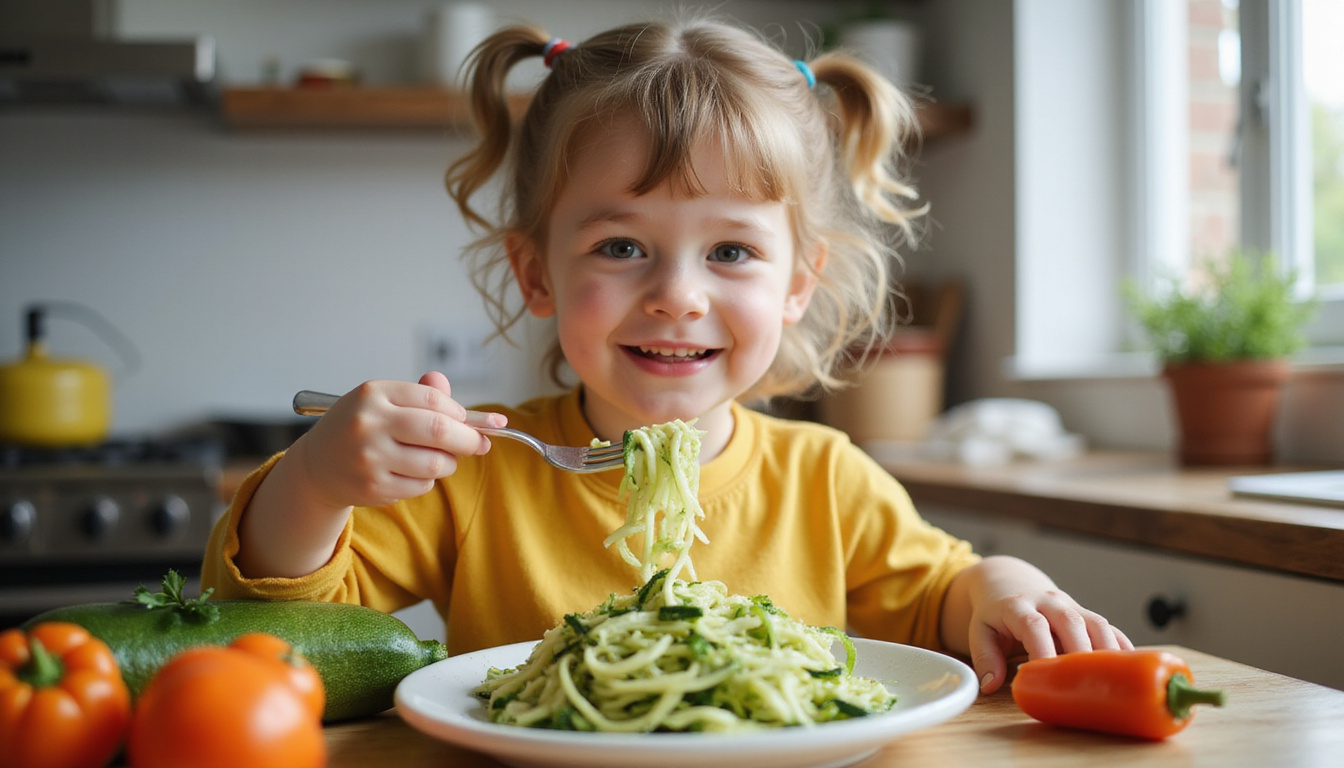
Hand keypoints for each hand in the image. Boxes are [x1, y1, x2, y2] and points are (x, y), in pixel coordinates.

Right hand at [288, 371, 504, 510]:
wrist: (317, 466)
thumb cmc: (359, 428)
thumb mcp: (381, 401)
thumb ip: (421, 395)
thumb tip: (456, 396)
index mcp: (373, 394)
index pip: (433, 398)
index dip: (460, 412)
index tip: (471, 420)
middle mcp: (369, 423)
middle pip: (440, 431)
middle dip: (469, 439)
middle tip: (481, 443)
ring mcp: (370, 458)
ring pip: (436, 463)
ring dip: (449, 463)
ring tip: (440, 459)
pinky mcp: (374, 487)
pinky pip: (422, 485)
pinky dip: (427, 480)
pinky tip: (412, 473)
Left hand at [943, 556, 1132, 694]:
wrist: (1010, 582)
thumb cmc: (995, 613)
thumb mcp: (980, 630)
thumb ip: (984, 656)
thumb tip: (990, 685)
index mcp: (1018, 605)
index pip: (1033, 625)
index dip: (1042, 649)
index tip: (1047, 673)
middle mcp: (1048, 602)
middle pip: (1070, 622)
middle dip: (1080, 652)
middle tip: (1087, 682)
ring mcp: (1071, 606)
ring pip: (1095, 622)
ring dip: (1106, 650)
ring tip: (1114, 679)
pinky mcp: (1086, 614)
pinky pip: (1108, 627)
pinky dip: (1121, 646)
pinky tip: (1129, 669)